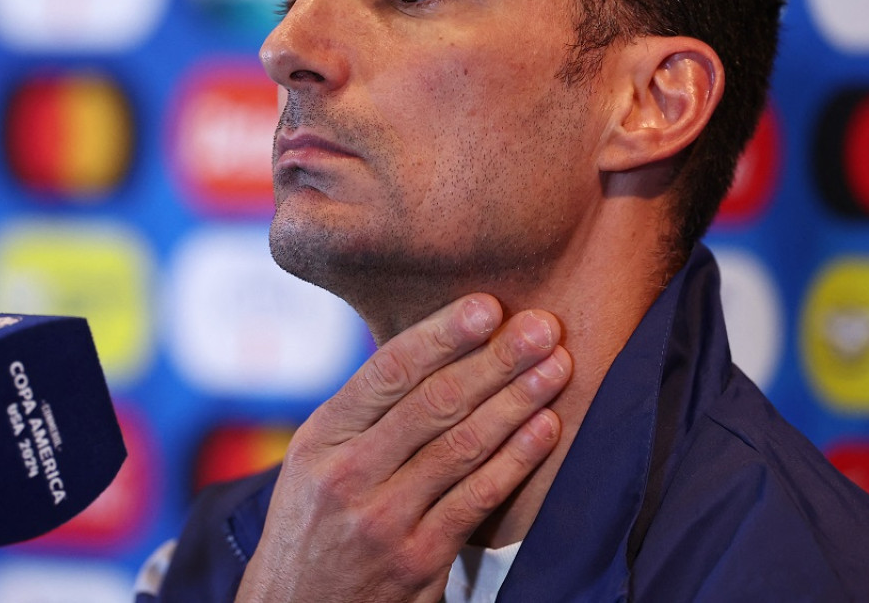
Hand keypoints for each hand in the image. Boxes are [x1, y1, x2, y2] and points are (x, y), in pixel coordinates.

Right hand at [234, 294, 570, 602]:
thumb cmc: (315, 523)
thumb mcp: (314, 460)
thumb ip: (365, 413)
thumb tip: (433, 346)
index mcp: (320, 438)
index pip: (387, 372)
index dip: (441, 335)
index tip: (486, 306)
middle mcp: (347, 475)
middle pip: (433, 403)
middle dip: (495, 360)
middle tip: (540, 327)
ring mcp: (384, 521)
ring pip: (463, 447)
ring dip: (517, 401)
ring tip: (555, 367)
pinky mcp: (419, 562)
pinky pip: (478, 499)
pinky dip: (517, 459)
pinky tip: (545, 428)